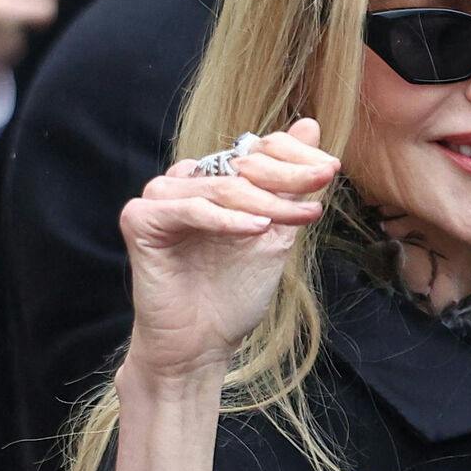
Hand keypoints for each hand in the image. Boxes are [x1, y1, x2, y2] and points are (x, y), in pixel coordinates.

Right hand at [118, 122, 340, 385]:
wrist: (200, 346)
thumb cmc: (233, 296)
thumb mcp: (274, 235)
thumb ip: (288, 186)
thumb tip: (309, 125)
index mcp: (212, 181)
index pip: (254, 149)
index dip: (293, 156)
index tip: (331, 170)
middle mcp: (184, 182)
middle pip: (240, 165)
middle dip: (286, 177)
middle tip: (321, 186)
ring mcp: (159, 199)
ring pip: (220, 187)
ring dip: (264, 201)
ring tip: (295, 218)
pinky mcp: (140, 220)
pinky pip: (189, 209)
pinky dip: (225, 219)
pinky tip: (257, 229)